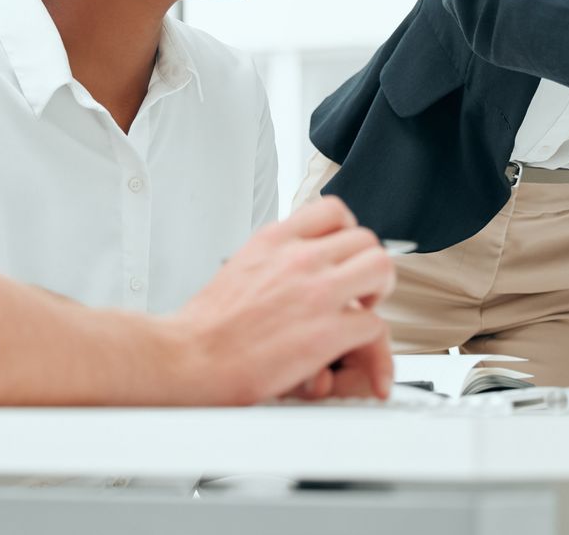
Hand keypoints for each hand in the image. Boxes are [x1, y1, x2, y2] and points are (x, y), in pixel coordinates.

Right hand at [172, 196, 394, 404]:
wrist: (188, 357)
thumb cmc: (205, 326)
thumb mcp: (237, 267)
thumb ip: (272, 260)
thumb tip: (290, 269)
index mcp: (274, 240)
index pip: (333, 210)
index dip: (348, 233)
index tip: (343, 255)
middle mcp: (298, 258)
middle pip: (366, 239)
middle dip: (368, 266)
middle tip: (358, 290)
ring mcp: (316, 292)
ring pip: (380, 269)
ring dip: (378, 293)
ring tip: (361, 313)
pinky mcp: (327, 331)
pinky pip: (374, 325)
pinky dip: (368, 342)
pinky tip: (350, 352)